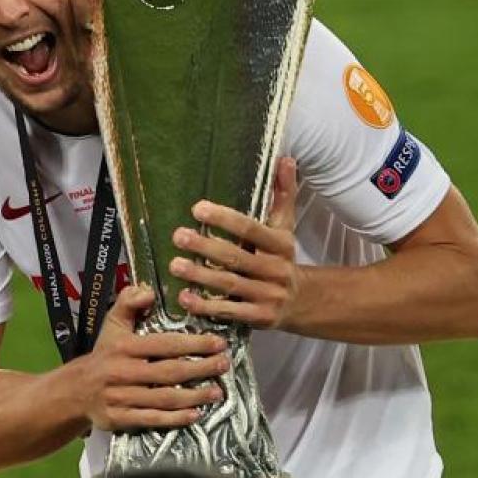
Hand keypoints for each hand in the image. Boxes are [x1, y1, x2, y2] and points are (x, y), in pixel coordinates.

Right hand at [80, 285, 229, 431]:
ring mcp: (121, 398)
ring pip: (164, 398)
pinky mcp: (120, 419)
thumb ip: (128, 301)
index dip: (194, 344)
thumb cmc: (104, 353)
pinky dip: (175, 419)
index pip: (165, 344)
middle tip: (224, 364)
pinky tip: (195, 415)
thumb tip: (149, 290)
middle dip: (200, 368)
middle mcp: (123, 372)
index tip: (218, 342)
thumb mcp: (112, 322)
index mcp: (124, 347)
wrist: (76, 390)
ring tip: (217, 392)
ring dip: (194, 396)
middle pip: (169, 372)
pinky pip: (152, 419)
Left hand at [168, 157, 300, 329]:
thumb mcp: (286, 226)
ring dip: (201, 276)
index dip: (225, 219)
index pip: (251, 229)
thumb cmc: (282, 257)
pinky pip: (230, 311)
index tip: (198, 208)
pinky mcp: (260, 318)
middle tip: (178, 235)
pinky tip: (184, 298)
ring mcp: (268, 296)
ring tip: (175, 265)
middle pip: (236, 257)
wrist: (302, 301)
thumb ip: (283, 194)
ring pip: (230, 285)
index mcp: (281, 244)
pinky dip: (206, 307)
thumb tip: (284, 158)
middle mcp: (276, 270)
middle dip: (206, 246)